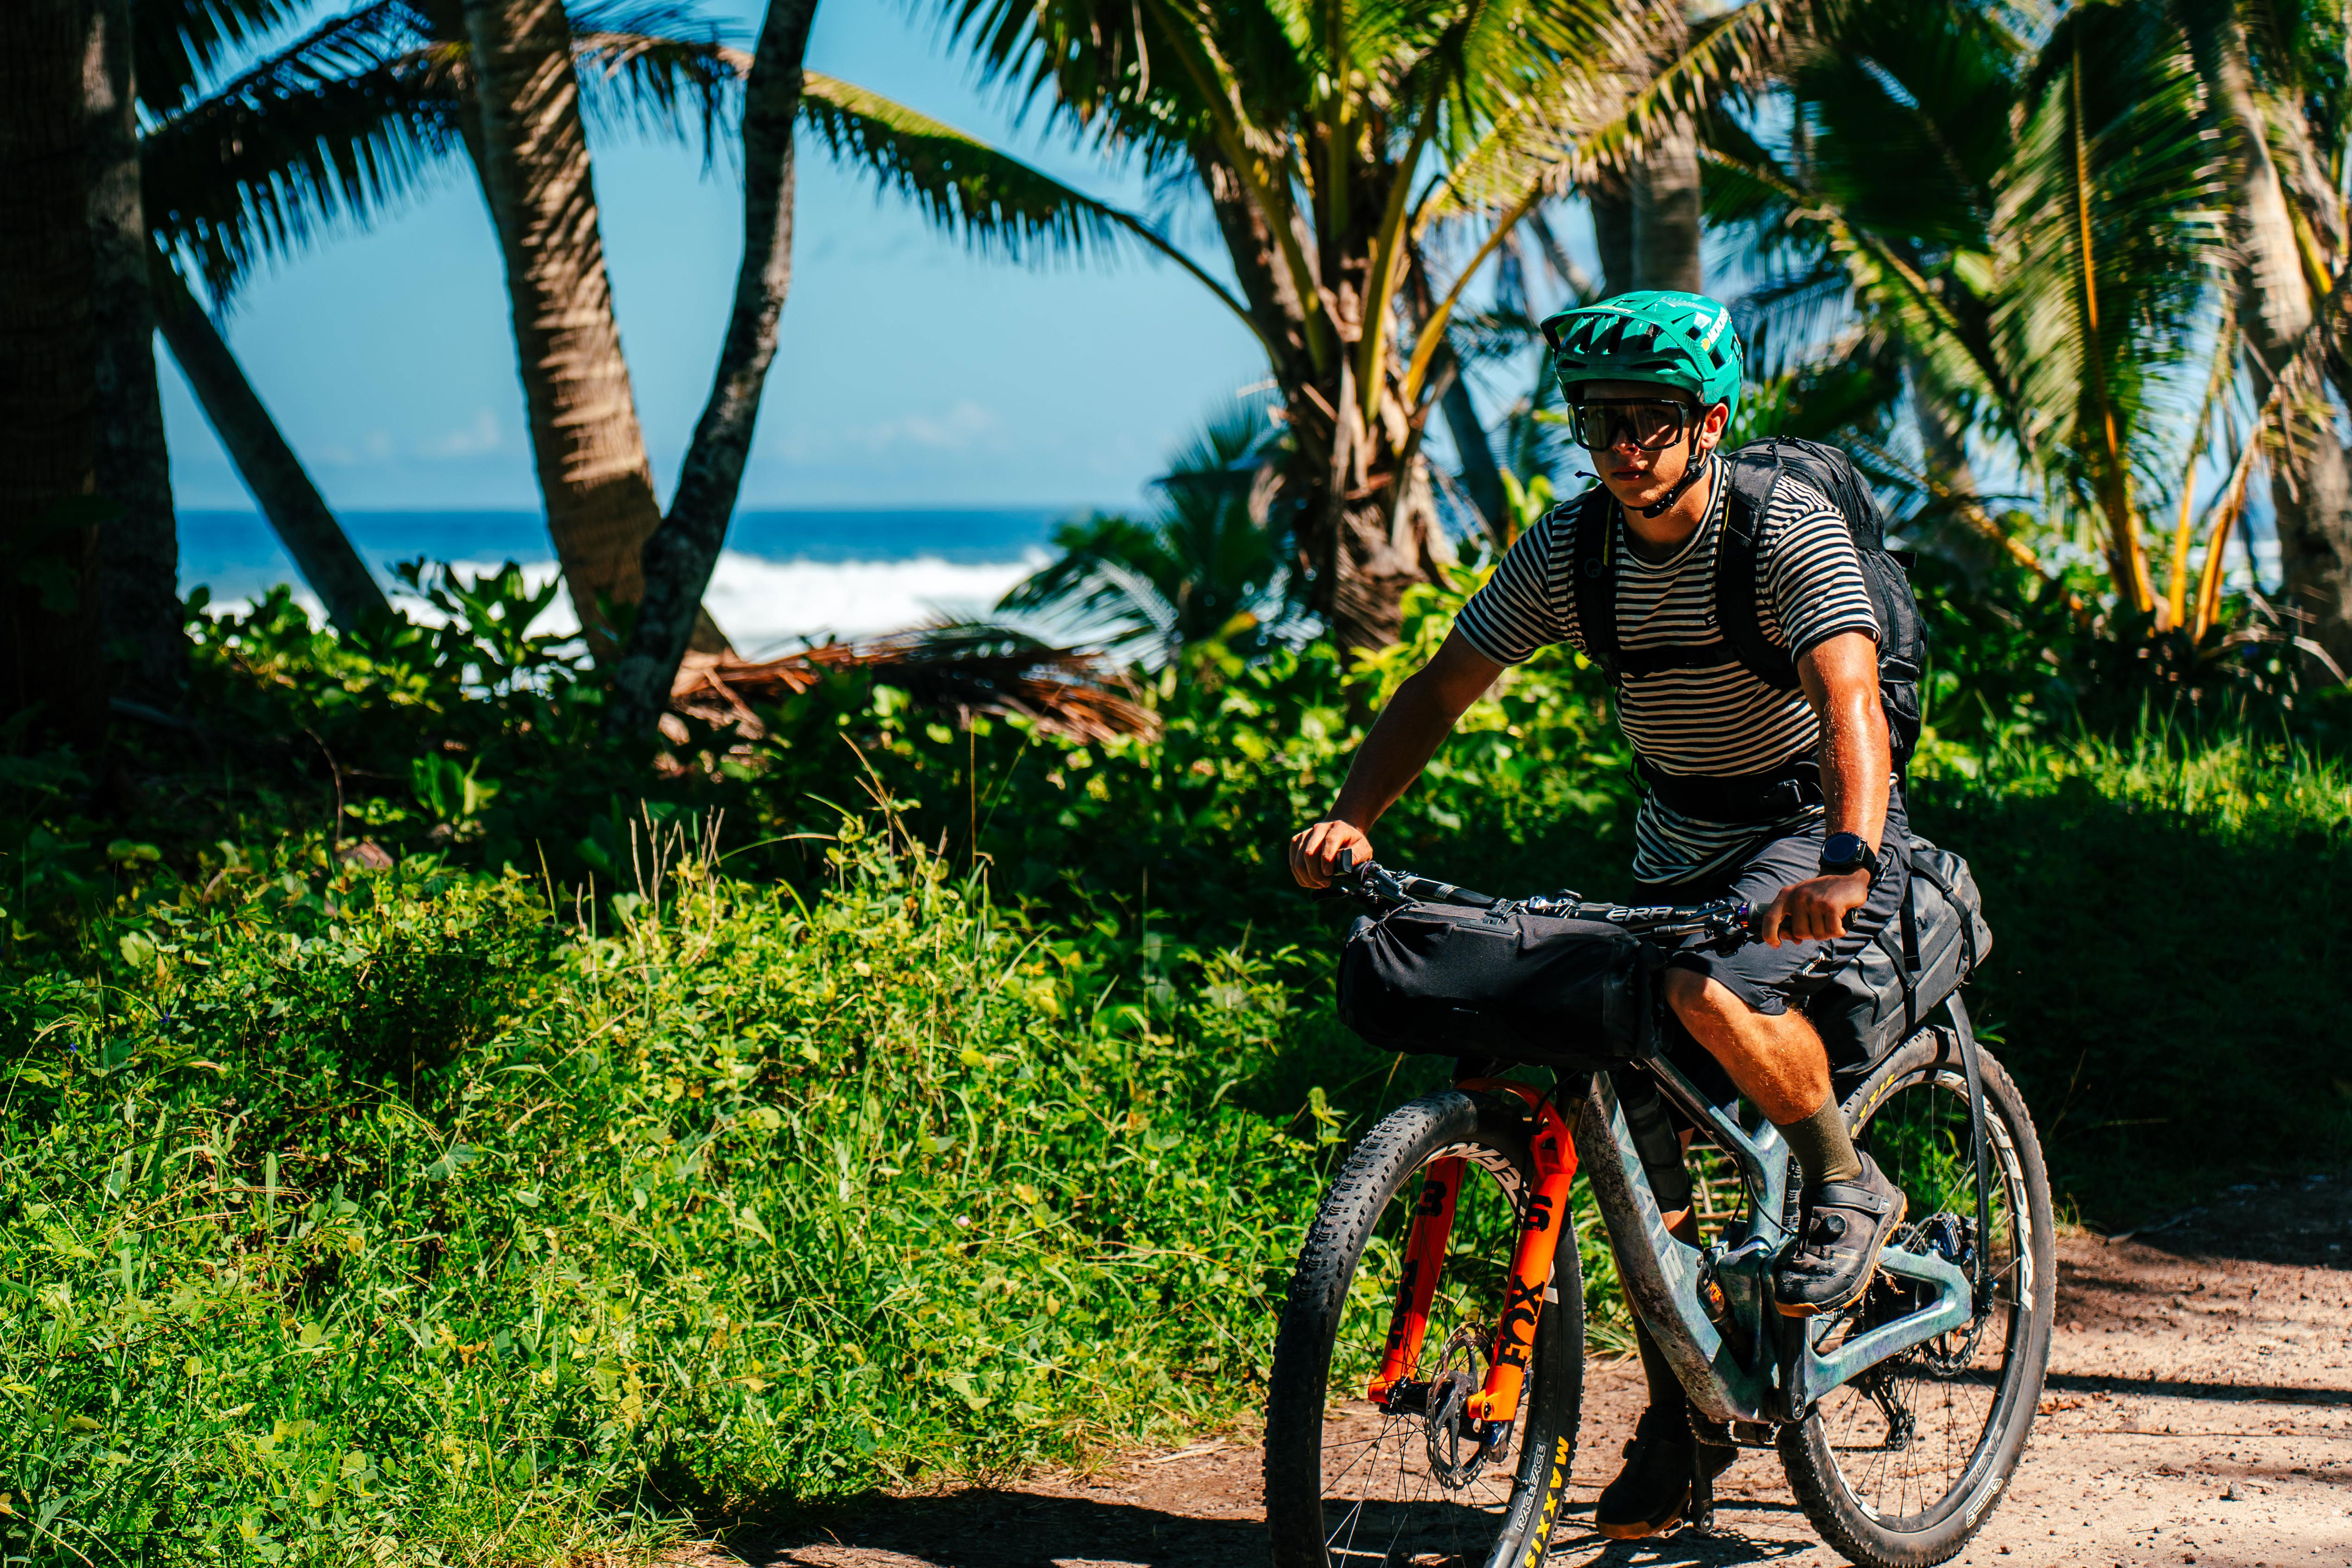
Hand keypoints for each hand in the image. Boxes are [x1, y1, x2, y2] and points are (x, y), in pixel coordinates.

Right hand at [1289, 819, 1372, 888]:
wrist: (1341, 833)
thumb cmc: (1353, 844)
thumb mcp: (1363, 849)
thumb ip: (1358, 855)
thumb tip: (1347, 864)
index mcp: (1338, 827)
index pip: (1329, 841)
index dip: (1327, 859)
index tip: (1328, 874)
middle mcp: (1319, 828)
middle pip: (1309, 853)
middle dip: (1316, 873)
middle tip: (1326, 884)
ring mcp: (1306, 834)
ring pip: (1299, 860)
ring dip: (1308, 877)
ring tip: (1319, 884)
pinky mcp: (1297, 841)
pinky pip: (1293, 862)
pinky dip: (1301, 876)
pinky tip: (1311, 881)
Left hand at [1755, 869, 1871, 946]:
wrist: (1851, 880)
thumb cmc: (1825, 895)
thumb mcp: (1803, 901)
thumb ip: (1794, 919)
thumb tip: (1792, 938)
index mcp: (1787, 894)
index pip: (1770, 918)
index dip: (1769, 935)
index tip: (1776, 945)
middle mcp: (1798, 896)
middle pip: (1799, 933)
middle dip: (1812, 933)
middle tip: (1822, 922)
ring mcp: (1814, 901)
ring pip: (1817, 935)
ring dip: (1828, 932)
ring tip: (1832, 918)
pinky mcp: (1831, 906)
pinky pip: (1833, 932)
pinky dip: (1839, 930)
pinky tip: (1841, 920)